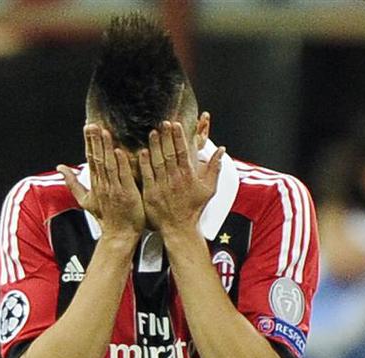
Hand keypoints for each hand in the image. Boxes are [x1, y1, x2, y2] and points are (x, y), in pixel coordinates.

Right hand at [58, 124, 143, 239]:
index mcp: (94, 184)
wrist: (118, 235)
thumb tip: (60, 167)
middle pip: (97, 158)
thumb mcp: (85, 200)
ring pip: (109, 164)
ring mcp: (114, 189)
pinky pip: (123, 176)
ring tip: (104, 131)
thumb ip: (73, 183)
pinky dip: (121, 164)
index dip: (89, 142)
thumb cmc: (105, 218)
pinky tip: (119, 150)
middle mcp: (103, 184)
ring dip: (106, 147)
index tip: (88, 127)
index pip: (91, 158)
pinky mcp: (127, 194)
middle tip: (93, 124)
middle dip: (94, 140)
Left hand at [139, 120, 224, 237]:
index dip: (178, 137)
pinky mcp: (151, 193)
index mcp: (188, 176)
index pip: (183, 152)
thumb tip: (221, 150)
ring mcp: (162, 186)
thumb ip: (214, 168)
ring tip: (153, 132)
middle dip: (166, 137)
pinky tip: (142, 151)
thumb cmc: (193, 208)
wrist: (179, 228)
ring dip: (155, 146)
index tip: (176, 125)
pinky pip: (147, 175)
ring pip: (157, 162)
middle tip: (163, 123)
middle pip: (170, 154)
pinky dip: (144, 163)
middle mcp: (175, 179)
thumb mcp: (209, 189)